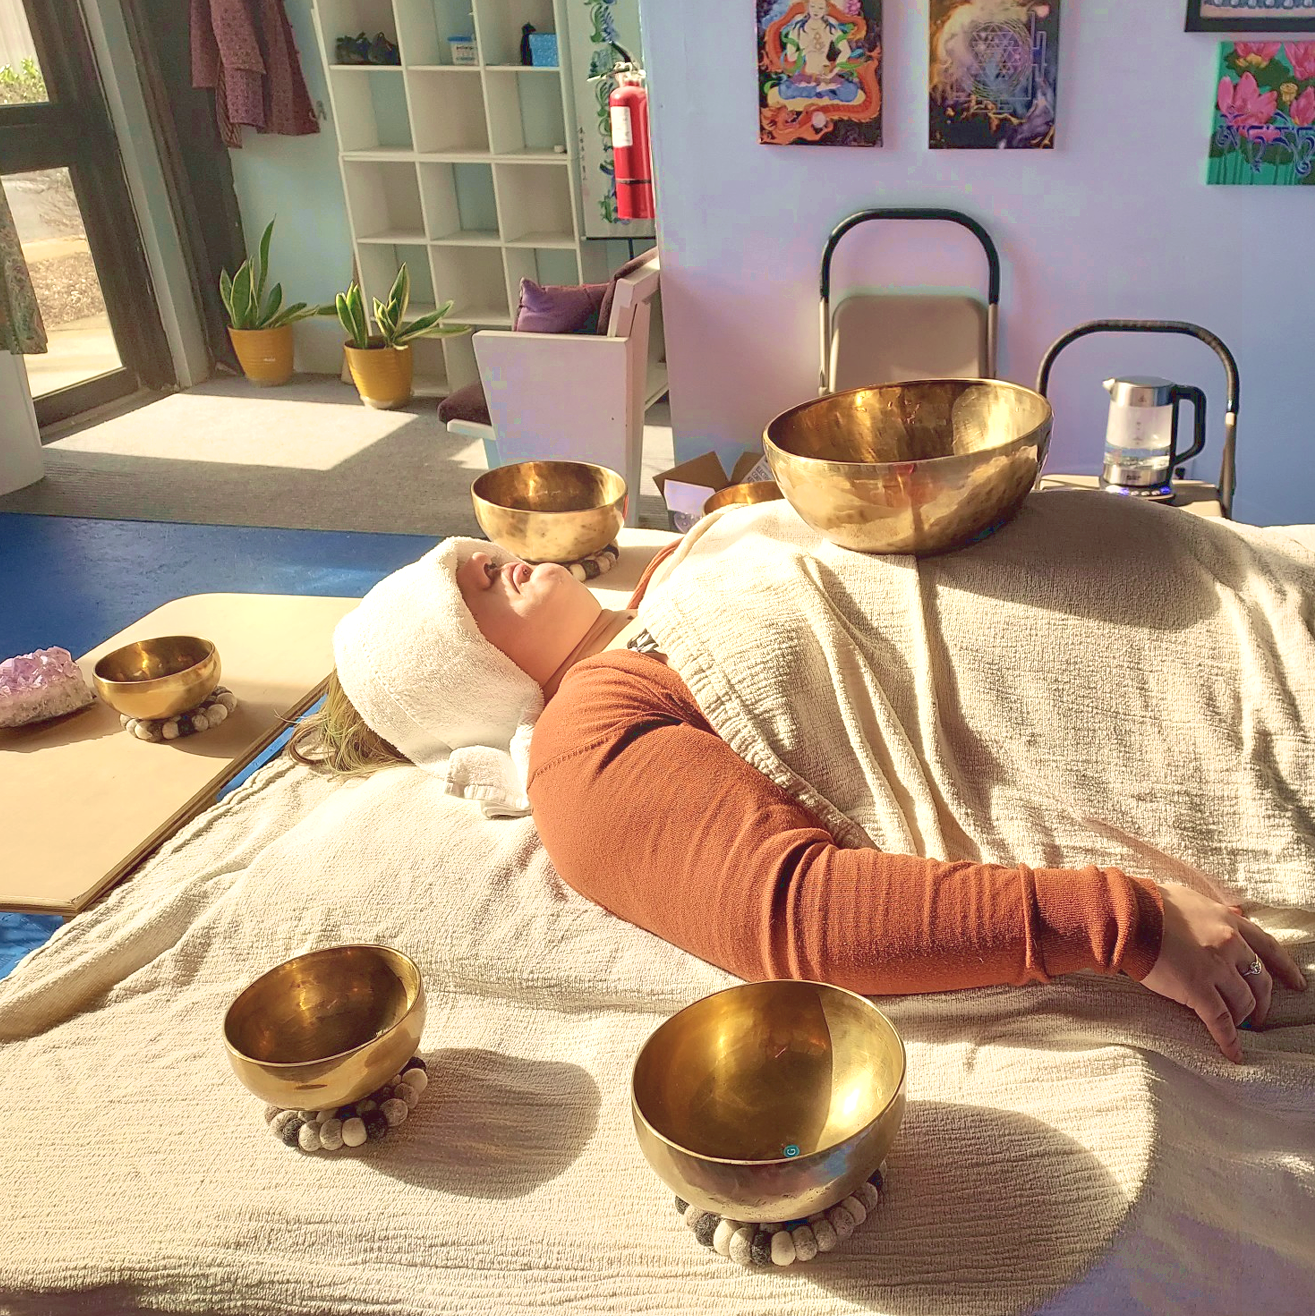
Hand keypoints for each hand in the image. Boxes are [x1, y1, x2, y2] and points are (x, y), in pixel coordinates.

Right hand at [1141, 882, 1306, 1062]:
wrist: (1125, 914)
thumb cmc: (1149, 904)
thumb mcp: (1190, 898)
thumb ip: (1214, 910)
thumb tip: (1232, 913)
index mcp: (1228, 921)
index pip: (1268, 947)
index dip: (1285, 969)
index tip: (1297, 984)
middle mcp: (1230, 944)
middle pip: (1259, 981)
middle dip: (1262, 1003)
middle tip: (1259, 1017)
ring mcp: (1215, 968)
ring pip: (1243, 1003)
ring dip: (1243, 1020)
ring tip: (1238, 1030)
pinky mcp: (1197, 989)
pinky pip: (1221, 1021)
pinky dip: (1229, 1040)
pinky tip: (1233, 1053)